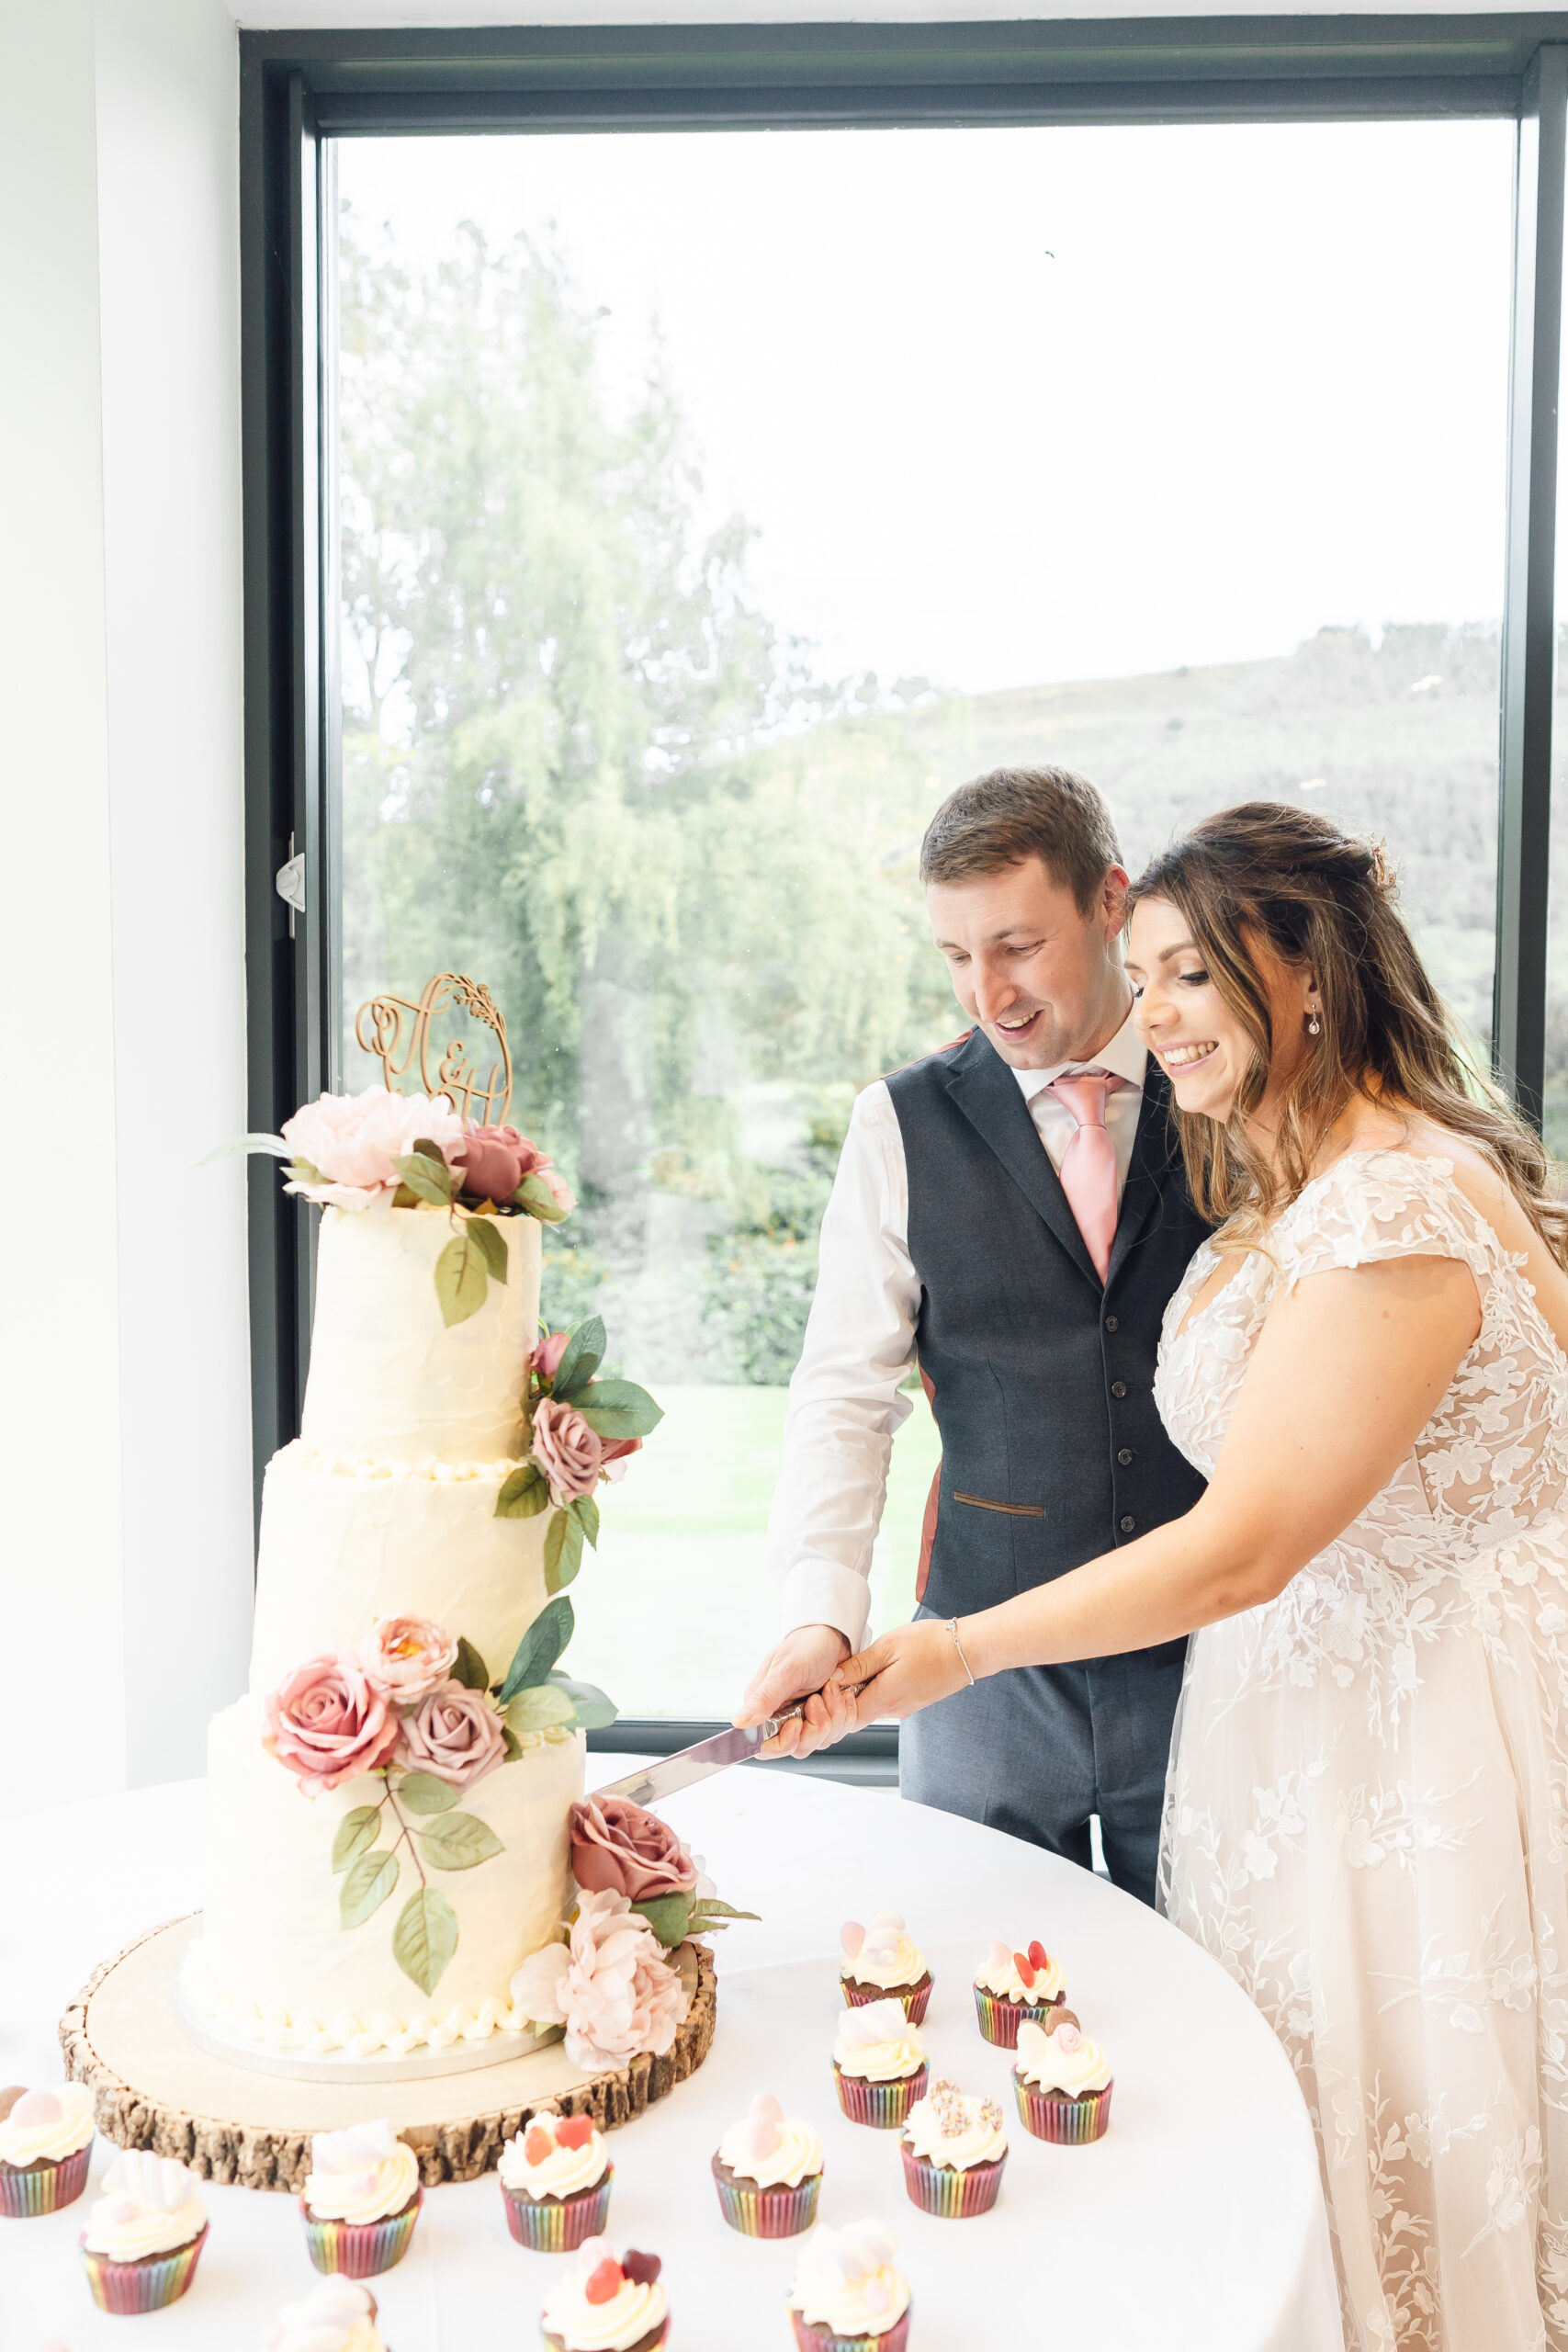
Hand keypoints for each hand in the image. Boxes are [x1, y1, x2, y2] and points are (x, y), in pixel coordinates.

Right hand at [733, 1624, 851, 1759]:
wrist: (833, 1636)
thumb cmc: (806, 1647)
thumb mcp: (786, 1670)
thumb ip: (764, 1698)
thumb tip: (738, 1722)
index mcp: (764, 1708)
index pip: (765, 1747)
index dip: (783, 1743)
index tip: (798, 1724)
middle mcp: (782, 1717)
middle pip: (796, 1748)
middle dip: (814, 1728)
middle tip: (818, 1699)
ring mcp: (804, 1719)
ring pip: (818, 1742)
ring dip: (833, 1717)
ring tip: (831, 1689)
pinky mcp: (823, 1718)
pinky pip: (836, 1733)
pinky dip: (844, 1715)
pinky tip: (842, 1695)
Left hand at [831, 1619, 970, 1726]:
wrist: (968, 1650)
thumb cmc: (931, 1644)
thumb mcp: (889, 1647)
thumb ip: (860, 1665)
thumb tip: (834, 1677)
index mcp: (886, 1698)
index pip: (847, 1719)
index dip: (833, 1705)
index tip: (831, 1681)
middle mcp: (894, 1710)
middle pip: (858, 1715)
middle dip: (845, 1698)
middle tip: (845, 1671)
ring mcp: (905, 1708)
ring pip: (872, 1707)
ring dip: (862, 1691)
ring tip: (865, 1665)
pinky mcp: (913, 1701)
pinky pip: (886, 1701)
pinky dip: (877, 1689)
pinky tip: (882, 1668)